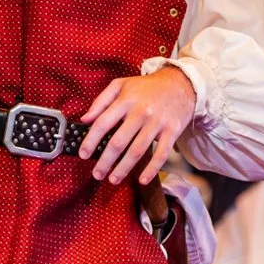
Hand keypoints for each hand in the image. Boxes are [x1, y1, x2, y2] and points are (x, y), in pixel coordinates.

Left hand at [79, 67, 196, 185]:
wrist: (180, 83)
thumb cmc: (146, 87)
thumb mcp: (120, 85)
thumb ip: (101, 101)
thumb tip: (85, 120)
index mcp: (125, 101)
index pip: (103, 123)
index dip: (90, 141)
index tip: (83, 155)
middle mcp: (141, 112)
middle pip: (118, 142)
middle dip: (105, 161)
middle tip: (97, 174)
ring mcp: (157, 123)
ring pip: (137, 151)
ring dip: (123, 168)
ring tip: (113, 179)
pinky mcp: (172, 131)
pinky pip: (161, 154)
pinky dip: (152, 169)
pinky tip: (142, 180)